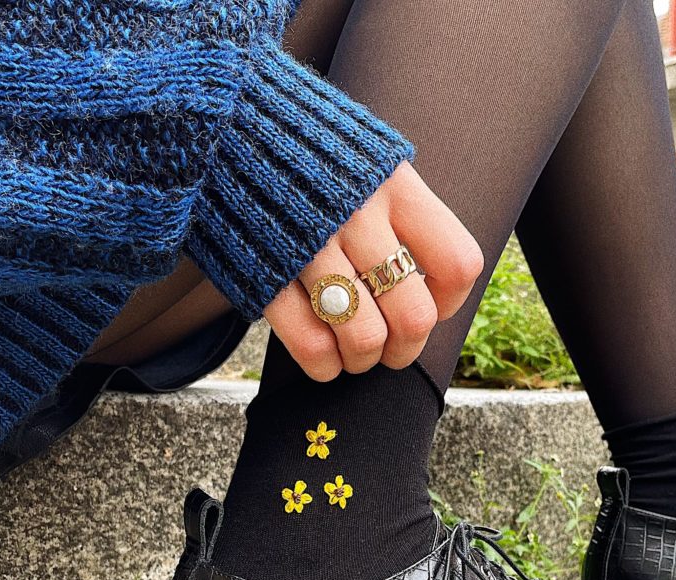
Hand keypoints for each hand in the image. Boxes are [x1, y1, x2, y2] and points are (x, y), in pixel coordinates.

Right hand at [264, 161, 483, 380]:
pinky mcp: (265, 271)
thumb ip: (402, 210)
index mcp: (394, 185)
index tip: (432, 302)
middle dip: (406, 350)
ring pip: (364, 338)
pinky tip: (324, 359)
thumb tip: (434, 283)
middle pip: (413, 317)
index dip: (450, 301)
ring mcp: (310, 247)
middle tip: (391, 348)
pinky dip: (324, 365)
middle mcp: (358, 216)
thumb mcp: (369, 159)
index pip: (457, 264)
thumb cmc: (308, 151)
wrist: (218, 118)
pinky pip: (310, 344)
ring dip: (363, 359)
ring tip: (354, 352)